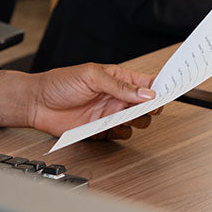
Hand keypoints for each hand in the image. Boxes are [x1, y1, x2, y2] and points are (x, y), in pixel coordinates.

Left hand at [0, 64, 157, 140]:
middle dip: (150, 107)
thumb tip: (147, 92)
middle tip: (145, 107)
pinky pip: (122, 135)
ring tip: (124, 116)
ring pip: (138, 121)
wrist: (37, 103)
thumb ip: (120, 85)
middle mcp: (116, 96)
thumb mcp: (91, 76)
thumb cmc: (59, 83)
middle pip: (147, 105)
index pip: (147, 82)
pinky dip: (121, 133)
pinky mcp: (103, 130)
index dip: (162, 85)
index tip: (174, 89)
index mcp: (117, 78)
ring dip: (136, 121)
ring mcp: (111, 114)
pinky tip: (111, 127)